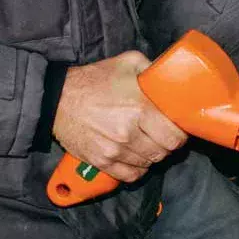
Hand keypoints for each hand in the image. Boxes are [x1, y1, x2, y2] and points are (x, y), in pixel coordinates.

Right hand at [52, 51, 186, 182]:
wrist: (57, 98)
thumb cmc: (94, 79)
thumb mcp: (126, 62)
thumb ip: (152, 69)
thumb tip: (171, 77)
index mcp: (139, 108)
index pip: (174, 136)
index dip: (180, 134)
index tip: (177, 129)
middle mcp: (129, 132)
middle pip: (164, 152)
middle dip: (168, 145)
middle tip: (162, 136)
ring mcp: (115, 150)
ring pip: (149, 164)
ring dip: (152, 155)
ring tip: (147, 143)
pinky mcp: (102, 161)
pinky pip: (131, 175)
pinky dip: (137, 168)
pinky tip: (135, 157)